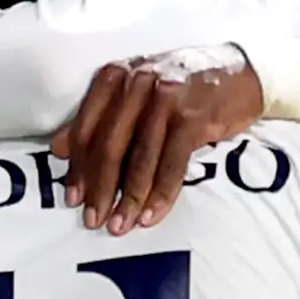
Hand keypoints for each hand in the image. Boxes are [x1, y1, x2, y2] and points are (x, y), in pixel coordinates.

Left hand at [51, 45, 262, 234]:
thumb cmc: (183, 86)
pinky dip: (160, 194)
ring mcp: (166, 99)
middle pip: (110, 145)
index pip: (87, 127)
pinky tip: (151, 215)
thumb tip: (56, 148)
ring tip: (120, 225)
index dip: (78, 167)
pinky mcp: (193, 117)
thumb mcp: (136, 91)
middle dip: (100, 189)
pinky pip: (172, 164)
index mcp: (116, 76)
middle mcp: (137, 83)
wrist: (242, 73)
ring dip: (129, 198)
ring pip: (140, 158)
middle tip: (93, 219)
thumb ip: (98, 117)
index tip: (73, 198)